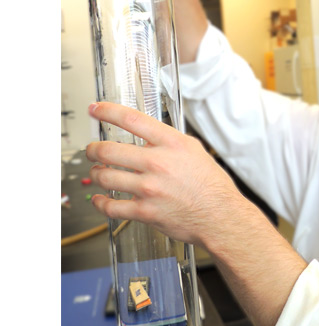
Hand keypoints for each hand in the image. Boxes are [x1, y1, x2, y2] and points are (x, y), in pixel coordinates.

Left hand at [86, 102, 238, 247]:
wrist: (220, 215)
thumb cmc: (211, 185)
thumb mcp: (194, 150)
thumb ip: (169, 141)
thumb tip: (148, 135)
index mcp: (171, 144)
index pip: (131, 120)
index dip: (107, 111)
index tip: (95, 109)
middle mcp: (158, 163)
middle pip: (108, 150)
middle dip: (92, 150)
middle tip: (91, 150)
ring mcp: (149, 188)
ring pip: (105, 177)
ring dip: (96, 174)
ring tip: (98, 173)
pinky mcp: (145, 211)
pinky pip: (111, 207)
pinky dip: (100, 202)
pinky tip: (100, 199)